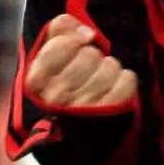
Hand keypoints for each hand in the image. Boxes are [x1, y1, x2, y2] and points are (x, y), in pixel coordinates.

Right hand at [24, 14, 138, 109]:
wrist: (71, 134)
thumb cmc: (59, 86)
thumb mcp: (47, 57)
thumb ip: (59, 30)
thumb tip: (86, 32)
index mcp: (36, 81)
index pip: (62, 44)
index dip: (75, 39)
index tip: (79, 44)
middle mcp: (56, 97)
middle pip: (89, 55)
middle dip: (92, 57)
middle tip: (88, 70)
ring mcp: (83, 108)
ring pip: (110, 66)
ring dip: (109, 69)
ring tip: (100, 80)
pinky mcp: (108, 116)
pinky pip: (128, 80)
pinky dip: (125, 80)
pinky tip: (114, 88)